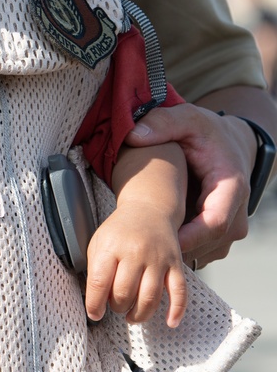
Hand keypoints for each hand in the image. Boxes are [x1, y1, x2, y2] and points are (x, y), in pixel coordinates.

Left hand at [85, 203, 186, 327]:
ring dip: (139, 314)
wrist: (148, 209)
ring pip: (150, 298)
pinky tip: (171, 322)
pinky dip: (177, 310)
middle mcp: (135, 252)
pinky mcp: (176, 264)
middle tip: (116, 306)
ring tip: (131, 315)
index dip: (95, 304)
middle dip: (117, 307)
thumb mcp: (98, 243)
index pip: (99, 282)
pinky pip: (179, 292)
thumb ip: (95, 271)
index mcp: (111, 246)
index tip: (95, 313)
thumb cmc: (119, 232)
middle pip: (124, 293)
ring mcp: (158, 258)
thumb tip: (95, 303)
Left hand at [124, 102, 254, 264]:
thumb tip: (134, 136)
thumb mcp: (187, 119)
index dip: (187, 236)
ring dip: (176, 248)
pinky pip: (200, 250)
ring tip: (143, 237)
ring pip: (204, 252)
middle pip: (208, 243)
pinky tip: (155, 233)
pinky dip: (179, 246)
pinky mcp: (219, 237)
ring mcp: (230, 229)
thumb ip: (162, 123)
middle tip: (139, 241)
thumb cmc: (207, 133)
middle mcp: (237, 214)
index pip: (215, 223)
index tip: (157, 238)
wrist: (229, 144)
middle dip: (175, 246)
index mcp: (232, 188)